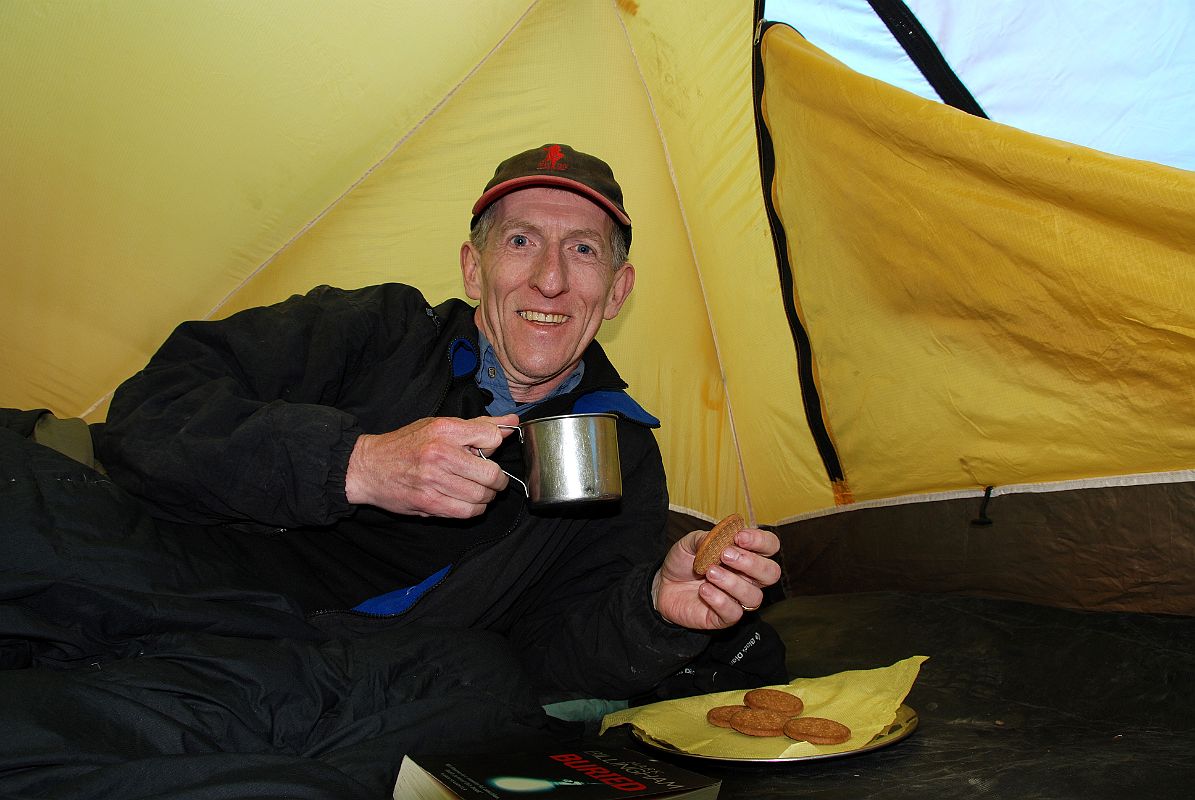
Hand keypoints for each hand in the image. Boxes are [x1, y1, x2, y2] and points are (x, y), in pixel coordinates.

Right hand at [345, 414, 518, 517]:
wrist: (368, 467)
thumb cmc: (406, 444)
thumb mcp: (439, 425)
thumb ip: (478, 425)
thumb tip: (512, 422)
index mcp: (444, 430)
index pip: (492, 437)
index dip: (494, 445)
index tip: (486, 450)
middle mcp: (440, 454)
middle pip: (492, 473)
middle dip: (497, 478)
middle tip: (491, 478)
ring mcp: (434, 481)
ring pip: (482, 496)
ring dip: (486, 496)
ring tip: (477, 489)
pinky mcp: (429, 503)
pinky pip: (467, 512)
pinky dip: (474, 509)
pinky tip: (467, 501)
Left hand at [652, 523, 780, 629]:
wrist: (663, 586)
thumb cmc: (683, 562)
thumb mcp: (690, 543)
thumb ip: (707, 538)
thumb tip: (721, 538)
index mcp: (746, 554)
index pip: (770, 546)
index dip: (760, 541)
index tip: (739, 537)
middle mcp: (748, 578)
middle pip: (771, 573)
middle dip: (750, 562)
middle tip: (725, 555)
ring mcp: (738, 599)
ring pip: (754, 596)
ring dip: (732, 582)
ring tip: (709, 573)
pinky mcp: (724, 617)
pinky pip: (734, 613)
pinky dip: (719, 600)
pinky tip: (703, 590)